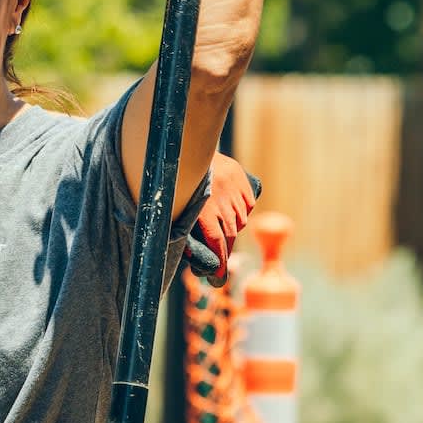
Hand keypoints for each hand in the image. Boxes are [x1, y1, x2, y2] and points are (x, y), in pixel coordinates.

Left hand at [184, 152, 260, 285]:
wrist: (184, 145)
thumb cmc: (175, 182)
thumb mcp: (174, 204)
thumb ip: (182, 227)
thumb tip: (191, 258)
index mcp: (202, 206)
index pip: (216, 239)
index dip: (218, 260)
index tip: (218, 277)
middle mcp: (220, 198)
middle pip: (229, 234)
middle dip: (225, 250)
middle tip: (220, 261)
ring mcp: (233, 188)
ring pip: (240, 221)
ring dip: (232, 229)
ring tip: (220, 226)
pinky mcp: (242, 179)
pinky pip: (248, 205)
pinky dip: (241, 212)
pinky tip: (229, 209)